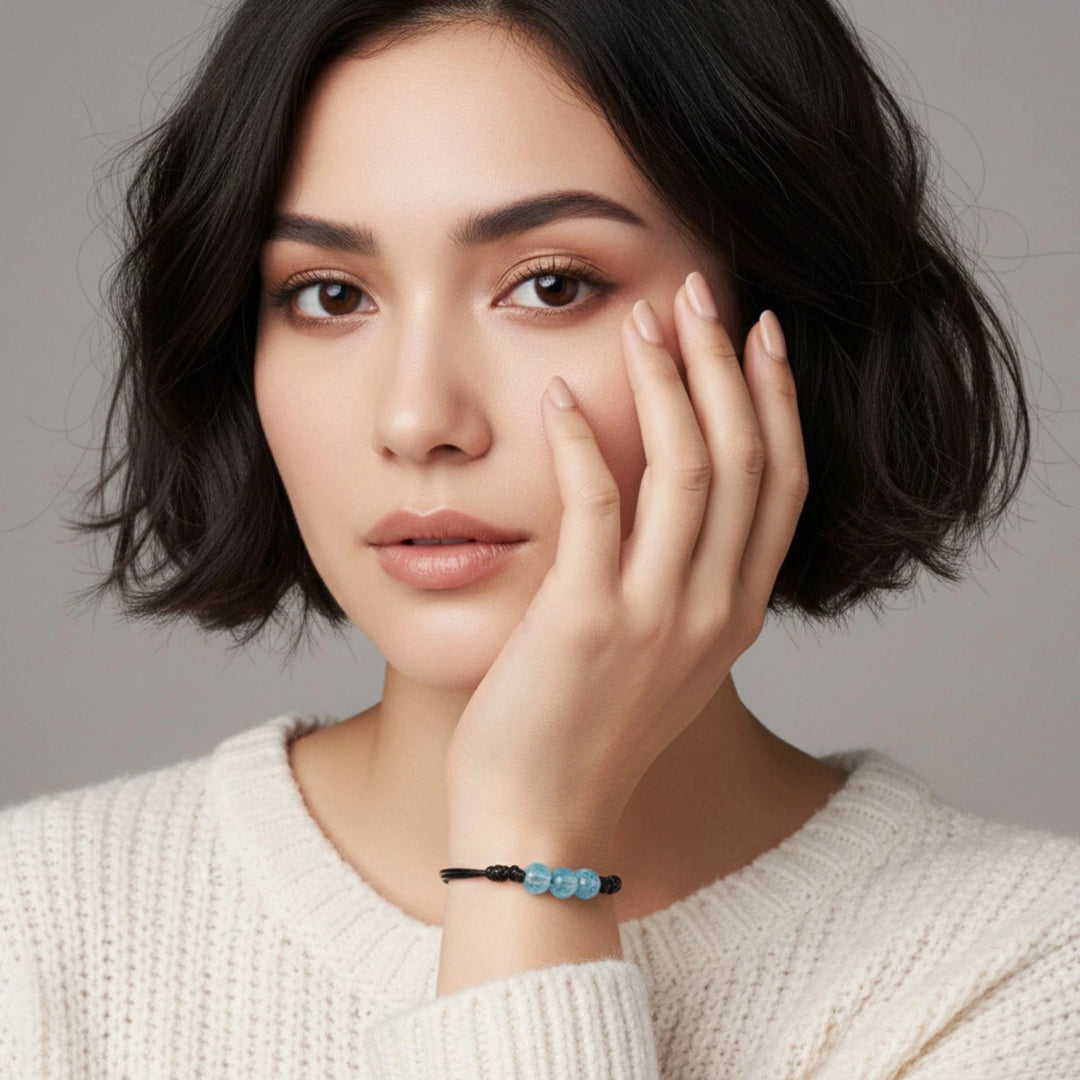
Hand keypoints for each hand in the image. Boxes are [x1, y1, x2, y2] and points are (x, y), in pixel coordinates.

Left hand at [443, 273, 806, 841]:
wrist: (540, 817)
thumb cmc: (589, 732)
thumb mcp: (662, 657)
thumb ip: (681, 586)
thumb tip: (664, 508)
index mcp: (736, 613)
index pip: (781, 484)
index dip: (776, 402)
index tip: (759, 335)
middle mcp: (714, 609)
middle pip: (743, 458)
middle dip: (726, 364)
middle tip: (700, 293)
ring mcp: (657, 615)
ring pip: (688, 468)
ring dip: (668, 382)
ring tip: (644, 320)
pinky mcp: (588, 620)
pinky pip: (596, 506)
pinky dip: (583, 442)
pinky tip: (559, 398)